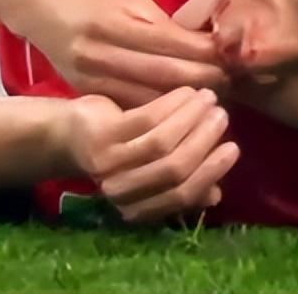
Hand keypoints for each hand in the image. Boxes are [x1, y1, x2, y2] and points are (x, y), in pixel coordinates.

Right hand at [11, 0, 228, 106]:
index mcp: (117, 23)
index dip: (207, 56)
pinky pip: (133, 108)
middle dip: (205, 82)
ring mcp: (93, 79)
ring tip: (214, 103)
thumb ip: (166, 26)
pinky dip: (162, 112)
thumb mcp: (131, 0)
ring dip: (187, 104)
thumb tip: (208, 47)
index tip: (233, 61)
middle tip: (234, 86)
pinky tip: (182, 113)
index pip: (173, 46)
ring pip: (151, 100)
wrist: (41, 8)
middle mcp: (103, 54)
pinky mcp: (89, 94)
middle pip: (166, 76)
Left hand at [58, 87, 240, 223]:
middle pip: (174, 169)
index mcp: (137, 205)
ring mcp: (110, 162)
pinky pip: (146, 119)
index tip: (233, 147)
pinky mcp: (102, 135)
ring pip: (162, 141)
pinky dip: (172, 104)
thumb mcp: (148, 171)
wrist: (64, 133)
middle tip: (222, 115)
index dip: (210, 173)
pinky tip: (186, 91)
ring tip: (208, 98)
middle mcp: (122, 189)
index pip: (182, 195)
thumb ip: (180, 184)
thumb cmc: (116, 150)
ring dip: (191, 118)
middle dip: (205, 140)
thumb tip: (216, 194)